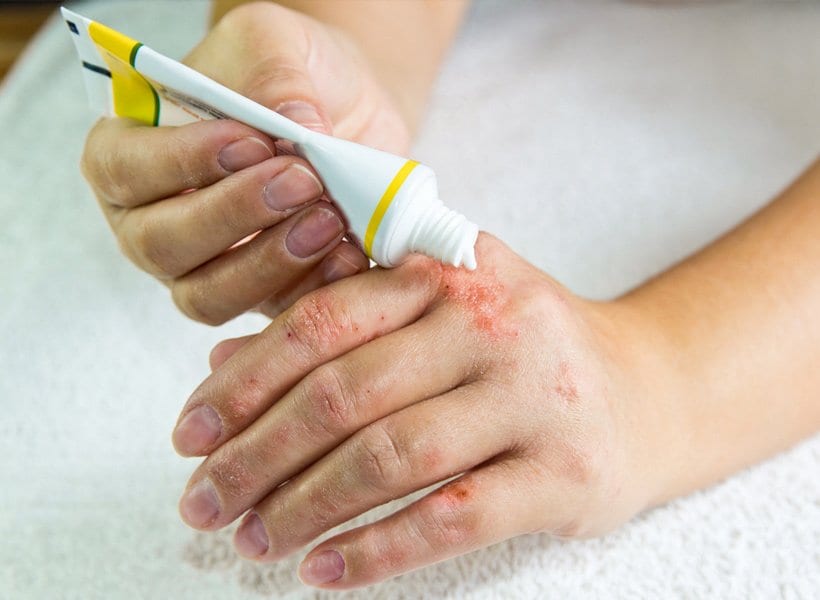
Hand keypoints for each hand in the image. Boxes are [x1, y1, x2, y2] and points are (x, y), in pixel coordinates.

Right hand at [80, 2, 409, 323]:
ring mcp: (203, 269)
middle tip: (301, 182)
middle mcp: (153, 221)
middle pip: (162, 245)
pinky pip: (273, 313)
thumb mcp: (276, 43)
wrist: (343, 112)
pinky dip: (312, 289)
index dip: (182, 163)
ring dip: (271, 263)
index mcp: (131, 153)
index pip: (123, 170)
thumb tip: (296, 128)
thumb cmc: (287, 75)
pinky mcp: (259, 295)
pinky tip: (349, 254)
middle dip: (234, 217)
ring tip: (329, 220)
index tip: (250, 142)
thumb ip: (275, 75)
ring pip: (210, 295)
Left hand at [172, 234, 667, 588]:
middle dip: (257, 456)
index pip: (320, 322)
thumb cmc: (519, 350)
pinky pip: (451, 518)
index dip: (244, 383)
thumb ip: (337, 329)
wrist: (647, 389)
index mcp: (445, 273)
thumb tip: (225, 370)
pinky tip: (325, 572)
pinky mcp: (564, 473)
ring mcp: (532, 398)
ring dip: (306, 507)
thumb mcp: (435, 314)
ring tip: (253, 540)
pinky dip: (378, 551)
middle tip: (203, 503)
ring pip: (391, 457)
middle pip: (345, 394)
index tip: (189, 435)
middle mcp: (489, 325)